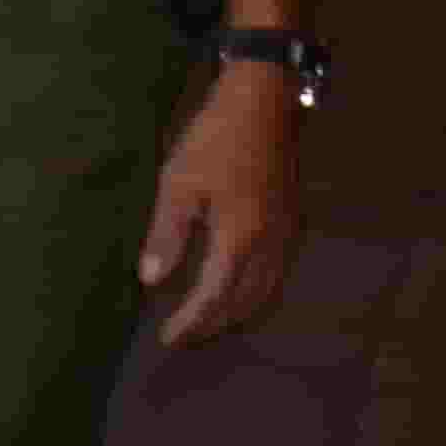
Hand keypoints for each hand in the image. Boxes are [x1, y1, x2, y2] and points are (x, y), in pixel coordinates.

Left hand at [138, 65, 300, 345]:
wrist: (266, 105)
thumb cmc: (214, 140)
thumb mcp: (178, 184)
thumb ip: (167, 234)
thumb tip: (151, 280)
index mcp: (240, 238)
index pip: (214, 296)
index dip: (191, 322)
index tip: (169, 340)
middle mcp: (272, 244)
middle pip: (247, 302)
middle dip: (216, 324)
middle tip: (187, 338)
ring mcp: (288, 233)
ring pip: (269, 290)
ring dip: (240, 312)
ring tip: (211, 322)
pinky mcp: (294, 221)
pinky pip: (279, 272)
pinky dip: (258, 291)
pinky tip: (241, 288)